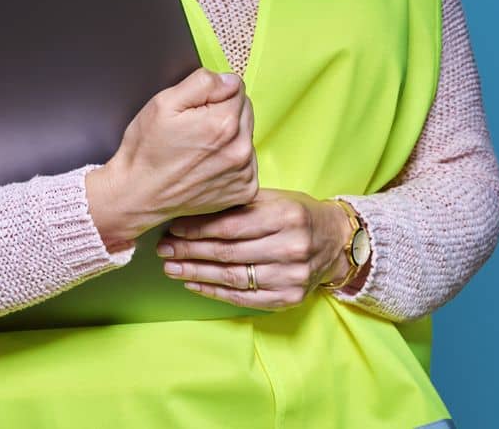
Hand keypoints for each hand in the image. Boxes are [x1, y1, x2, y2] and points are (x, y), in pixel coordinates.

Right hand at [87, 67, 257, 249]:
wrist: (137, 195)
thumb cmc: (147, 150)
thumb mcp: (164, 102)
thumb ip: (202, 83)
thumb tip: (230, 80)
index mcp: (224, 123)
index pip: (236, 88)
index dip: (213, 94)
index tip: (194, 110)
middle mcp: (240, 148)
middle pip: (245, 111)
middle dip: (223, 113)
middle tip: (194, 129)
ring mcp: (244, 172)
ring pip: (246, 136)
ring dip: (229, 138)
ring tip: (199, 150)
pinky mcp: (245, 190)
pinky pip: (248, 162)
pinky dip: (232, 162)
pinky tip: (208, 166)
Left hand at [153, 188, 352, 309]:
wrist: (335, 242)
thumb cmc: (296, 215)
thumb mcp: (273, 199)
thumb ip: (238, 205)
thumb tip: (192, 209)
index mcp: (285, 216)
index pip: (232, 226)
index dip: (198, 229)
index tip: (173, 228)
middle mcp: (290, 248)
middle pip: (228, 253)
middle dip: (190, 252)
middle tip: (164, 250)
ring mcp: (290, 277)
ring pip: (232, 278)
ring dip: (196, 274)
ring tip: (171, 269)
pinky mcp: (288, 298)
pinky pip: (243, 298)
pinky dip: (214, 291)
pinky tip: (194, 284)